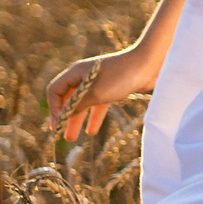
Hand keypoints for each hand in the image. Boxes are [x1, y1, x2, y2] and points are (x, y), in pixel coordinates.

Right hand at [45, 47, 161, 139]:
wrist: (149, 65)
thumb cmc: (120, 77)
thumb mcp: (95, 94)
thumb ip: (77, 105)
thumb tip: (63, 116)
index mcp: (76, 72)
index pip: (55, 91)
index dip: (53, 108)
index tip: (57, 125)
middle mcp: (84, 75)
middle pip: (67, 98)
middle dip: (64, 117)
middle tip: (60, 135)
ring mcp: (98, 82)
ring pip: (83, 103)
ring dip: (77, 120)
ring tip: (72, 138)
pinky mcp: (112, 88)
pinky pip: (98, 104)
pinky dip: (94, 117)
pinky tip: (92, 132)